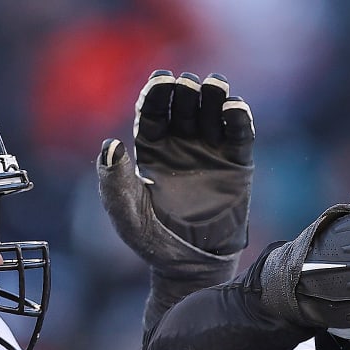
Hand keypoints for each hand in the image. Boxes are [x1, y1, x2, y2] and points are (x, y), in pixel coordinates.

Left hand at [98, 70, 253, 268]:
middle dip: (186, 90)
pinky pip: (239, 135)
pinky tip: (233, 108)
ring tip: (216, 86)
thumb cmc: (152, 242)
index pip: (152, 111)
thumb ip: (114, 182)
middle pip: (183, 105)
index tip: (161, 81)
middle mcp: (180, 144)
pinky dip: (238, 118)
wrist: (191, 267)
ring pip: (212, 113)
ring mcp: (210, 152)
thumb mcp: (127, 215)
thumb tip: (110, 146)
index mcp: (150, 149)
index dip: (156, 93)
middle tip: (189, 85)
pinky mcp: (236, 164)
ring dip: (214, 95)